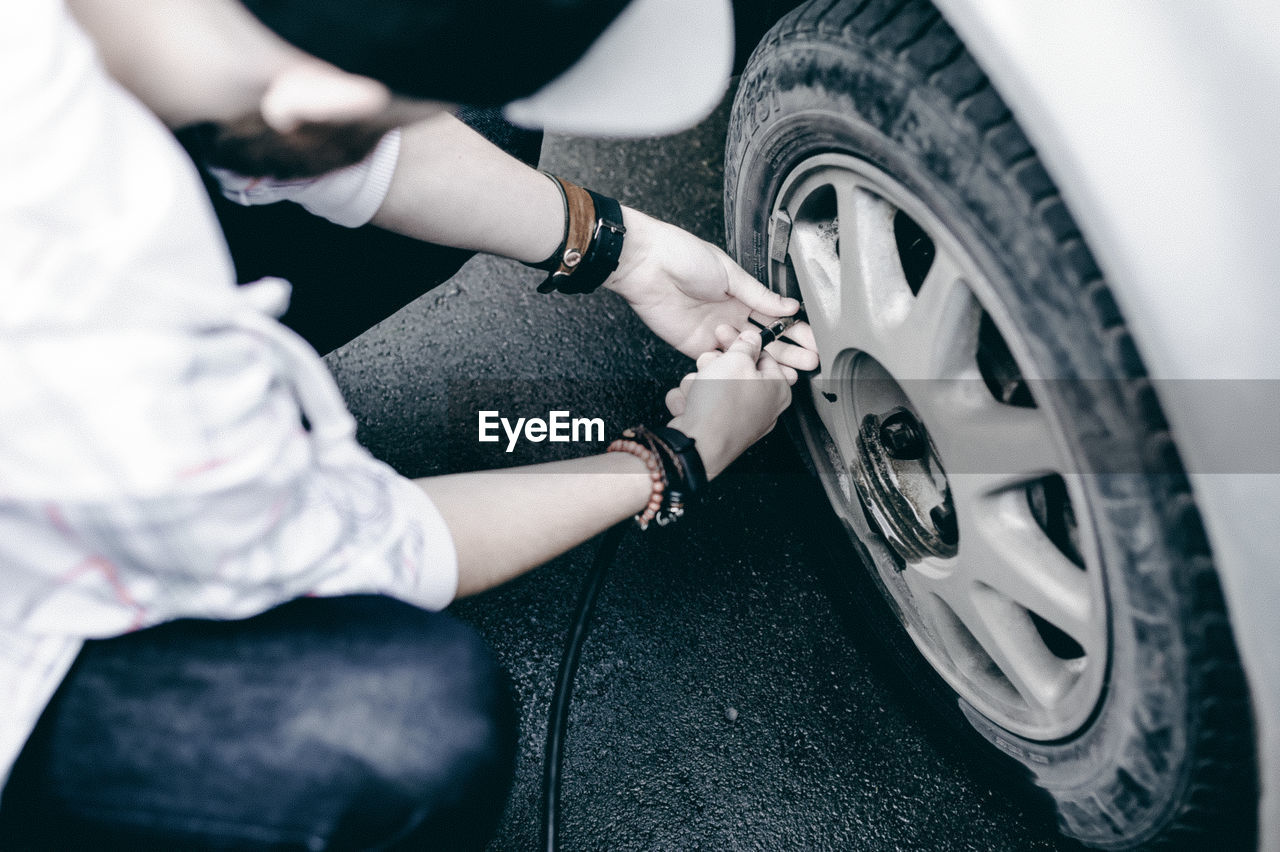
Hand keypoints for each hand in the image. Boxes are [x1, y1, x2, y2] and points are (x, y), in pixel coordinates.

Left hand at [606, 208, 818, 370]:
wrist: (646, 264)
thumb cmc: (683, 256)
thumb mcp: (729, 273)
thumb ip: (759, 295)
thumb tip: (790, 306)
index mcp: (741, 293)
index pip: (774, 315)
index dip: (795, 328)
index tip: (814, 340)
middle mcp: (730, 315)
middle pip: (765, 338)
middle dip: (789, 350)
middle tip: (810, 362)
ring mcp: (714, 332)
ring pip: (748, 353)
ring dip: (769, 364)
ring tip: (792, 374)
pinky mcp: (696, 346)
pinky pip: (722, 361)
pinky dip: (739, 370)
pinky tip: (758, 377)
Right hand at [663, 327, 795, 479]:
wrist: (698, 443)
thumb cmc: (722, 405)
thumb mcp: (736, 360)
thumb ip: (745, 344)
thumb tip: (751, 338)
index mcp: (777, 389)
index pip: (762, 356)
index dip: (740, 344)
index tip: (725, 337)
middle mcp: (762, 407)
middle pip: (734, 371)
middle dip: (714, 366)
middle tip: (708, 366)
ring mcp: (738, 419)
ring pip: (712, 386)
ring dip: (698, 383)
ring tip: (697, 391)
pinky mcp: (716, 428)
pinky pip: (700, 405)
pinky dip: (691, 403)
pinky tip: (690, 407)